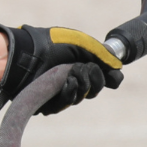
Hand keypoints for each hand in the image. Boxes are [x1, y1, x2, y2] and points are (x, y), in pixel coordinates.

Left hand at [0, 24, 124, 115]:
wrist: (27, 55)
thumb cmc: (51, 45)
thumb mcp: (81, 44)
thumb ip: (101, 55)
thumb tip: (119, 69)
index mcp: (79, 65)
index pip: (100, 78)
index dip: (106, 78)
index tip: (112, 76)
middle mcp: (71, 79)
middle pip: (94, 90)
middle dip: (94, 80)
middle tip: (84, 68)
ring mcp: (59, 92)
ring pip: (81, 97)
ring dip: (80, 85)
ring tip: (70, 73)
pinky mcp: (49, 103)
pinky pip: (66, 103)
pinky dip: (69, 93)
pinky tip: (65, 83)